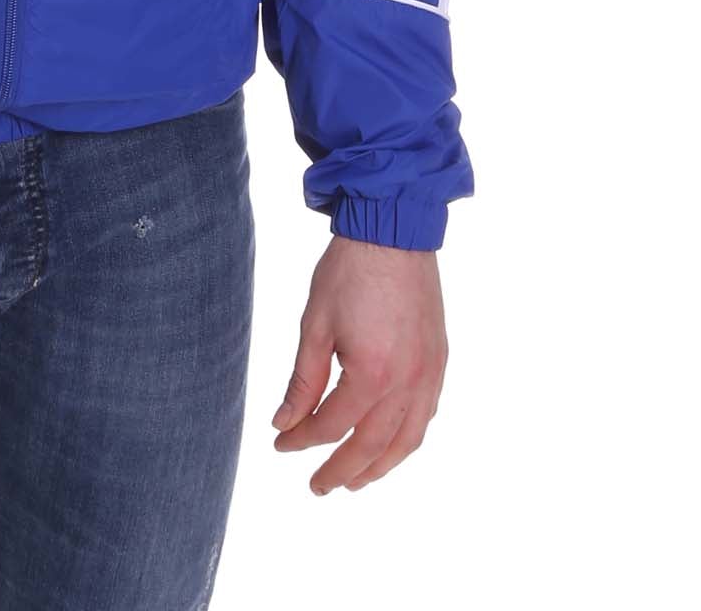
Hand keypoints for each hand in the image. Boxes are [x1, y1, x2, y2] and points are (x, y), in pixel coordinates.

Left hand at [271, 233, 447, 493]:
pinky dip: (405, 441)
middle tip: (316, 487)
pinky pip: (425, 418)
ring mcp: (429, 376)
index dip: (302, 440)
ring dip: (378, 467)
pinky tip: (388, 445)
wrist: (393, 232)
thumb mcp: (315, 325)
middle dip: (340, 470)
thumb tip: (284, 422)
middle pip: (371, 446)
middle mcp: (407, 384)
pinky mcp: (439, 363)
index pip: (331, 426)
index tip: (280, 443)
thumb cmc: (350, 272)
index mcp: (371, 375)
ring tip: (353, 481)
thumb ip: (303, 381)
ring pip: (405, 442)